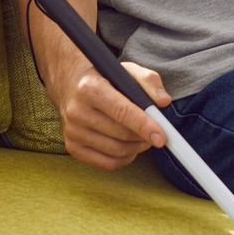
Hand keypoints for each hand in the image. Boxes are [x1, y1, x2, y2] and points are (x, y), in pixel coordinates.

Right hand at [48, 60, 174, 171]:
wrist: (70, 85)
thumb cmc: (104, 78)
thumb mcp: (126, 70)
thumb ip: (149, 81)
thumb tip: (163, 102)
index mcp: (90, 88)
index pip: (122, 112)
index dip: (144, 126)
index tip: (162, 138)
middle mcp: (77, 111)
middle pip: (121, 135)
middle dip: (144, 137)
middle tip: (156, 133)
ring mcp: (72, 131)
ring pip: (117, 151)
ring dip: (137, 148)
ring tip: (143, 138)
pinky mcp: (72, 147)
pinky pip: (107, 163)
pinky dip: (125, 159)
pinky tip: (129, 147)